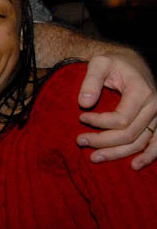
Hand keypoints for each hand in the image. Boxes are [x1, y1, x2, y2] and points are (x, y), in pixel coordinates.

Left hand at [76, 52, 156, 168]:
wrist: (132, 63)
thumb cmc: (114, 63)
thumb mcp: (100, 63)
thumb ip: (91, 80)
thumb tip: (84, 103)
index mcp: (142, 92)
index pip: (121, 119)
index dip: (99, 123)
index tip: (81, 117)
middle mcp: (154, 106)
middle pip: (129, 134)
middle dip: (102, 141)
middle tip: (79, 141)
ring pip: (139, 143)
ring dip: (116, 153)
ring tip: (94, 157)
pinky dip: (148, 157)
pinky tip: (134, 165)